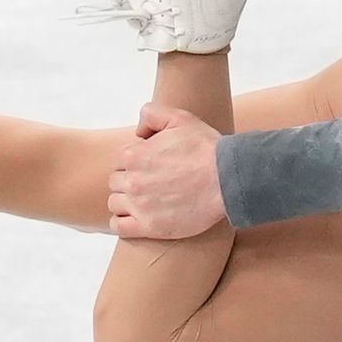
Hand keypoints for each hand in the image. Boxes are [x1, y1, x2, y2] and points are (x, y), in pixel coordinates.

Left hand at [107, 103, 225, 238]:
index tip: (149, 166)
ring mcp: (139, 205)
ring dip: (126, 202)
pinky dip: (122, 223)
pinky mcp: (148, 227)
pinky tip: (136, 218)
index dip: (134, 161)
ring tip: (145, 201)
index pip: (120, 160)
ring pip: (115, 204)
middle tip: (150, 183)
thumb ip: (151, 114)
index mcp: (135, 155)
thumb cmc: (206, 149)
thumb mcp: (180, 118)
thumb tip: (138, 132)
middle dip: (130, 181)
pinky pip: (119, 227)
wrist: (226, 180)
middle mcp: (132, 181)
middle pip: (116, 182)